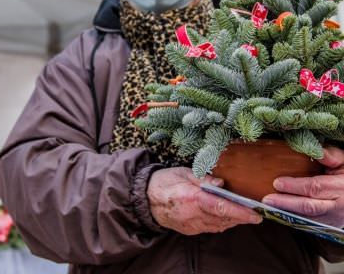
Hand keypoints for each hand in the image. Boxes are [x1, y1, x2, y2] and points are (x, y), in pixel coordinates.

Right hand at [147, 167, 261, 234]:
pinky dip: (222, 222)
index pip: (219, 206)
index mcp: (190, 197)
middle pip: (223, 219)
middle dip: (242, 217)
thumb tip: (221, 183)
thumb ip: (203, 178)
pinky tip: (229, 216)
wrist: (145, 199)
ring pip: (219, 225)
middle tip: (258, 213)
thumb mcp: (182, 172)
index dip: (239, 211)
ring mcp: (191, 225)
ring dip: (234, 220)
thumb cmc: (164, 181)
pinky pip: (211, 228)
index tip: (255, 213)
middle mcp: (192, 215)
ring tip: (246, 214)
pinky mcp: (190, 230)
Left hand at [262, 146, 343, 227]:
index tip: (277, 183)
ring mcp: (333, 218)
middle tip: (267, 199)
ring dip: (286, 213)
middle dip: (286, 204)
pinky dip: (292, 219)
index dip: (295, 186)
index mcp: (340, 188)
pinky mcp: (327, 225)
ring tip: (268, 207)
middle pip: (309, 207)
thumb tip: (316, 150)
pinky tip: (277, 212)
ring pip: (308, 218)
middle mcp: (338, 206)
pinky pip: (308, 223)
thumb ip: (330, 156)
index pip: (315, 188)